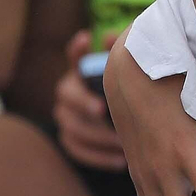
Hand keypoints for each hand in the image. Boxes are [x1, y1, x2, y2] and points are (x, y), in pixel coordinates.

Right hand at [52, 29, 125, 170]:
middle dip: (83, 101)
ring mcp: (66, 116)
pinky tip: (121, 160)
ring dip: (96, 134)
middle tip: (101, 109)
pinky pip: (77, 149)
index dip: (77, 50)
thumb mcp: (130, 77)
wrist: (121, 122)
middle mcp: (69, 92)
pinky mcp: (70, 138)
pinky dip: (99, 156)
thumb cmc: (130, 92)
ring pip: (72, 126)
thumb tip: (119, 35)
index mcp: (83, 73)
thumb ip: (126, 60)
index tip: (86, 37)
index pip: (75, 59)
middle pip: (67, 95)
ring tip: (120, 141)